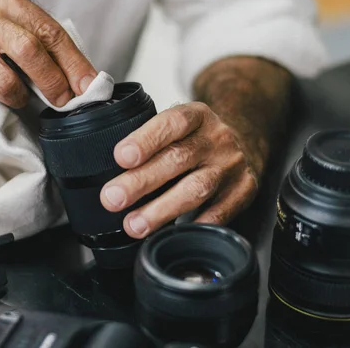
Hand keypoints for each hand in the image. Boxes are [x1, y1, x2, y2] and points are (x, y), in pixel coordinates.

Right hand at [0, 0, 96, 108]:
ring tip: (15, 95)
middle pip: (31, 52)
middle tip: (61, 101)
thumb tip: (83, 82)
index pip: (50, 32)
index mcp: (9, 2)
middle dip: (53, 83)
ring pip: (7, 84)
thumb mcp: (14, 24)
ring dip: (19, 98)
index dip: (74, 63)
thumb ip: (44, 45)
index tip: (87, 86)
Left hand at [100, 102, 261, 238]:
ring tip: (134, 224)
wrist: (245, 142)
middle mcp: (216, 138)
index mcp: (197, 116)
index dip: (145, 139)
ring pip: (197, 188)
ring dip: (161, 210)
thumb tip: (104, 168)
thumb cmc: (197, 138)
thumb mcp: (178, 126)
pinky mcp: (244, 191)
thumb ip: (150, 139)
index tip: (120, 157)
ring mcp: (231, 166)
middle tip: (113, 198)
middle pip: (178, 159)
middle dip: (141, 181)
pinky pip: (218, 214)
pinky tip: (170, 234)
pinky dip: (193, 226)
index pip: (172, 122)